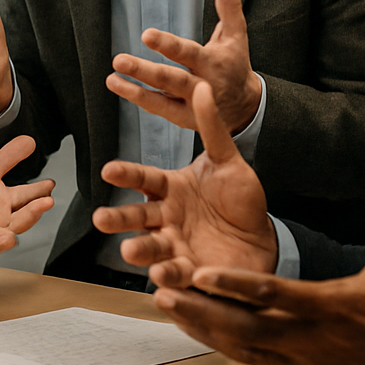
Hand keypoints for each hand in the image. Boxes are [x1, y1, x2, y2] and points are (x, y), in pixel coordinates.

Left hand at [0, 135, 55, 266]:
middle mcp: (5, 220)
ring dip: (15, 226)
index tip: (50, 184)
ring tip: (26, 218)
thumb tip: (29, 140)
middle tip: (46, 202)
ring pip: (8, 232)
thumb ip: (7, 158)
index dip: (38, 191)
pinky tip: (4, 238)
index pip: (26, 195)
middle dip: (34, 210)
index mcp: (7, 201)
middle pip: (22, 216)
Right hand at [93, 81, 278, 283]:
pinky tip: (163, 278)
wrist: (262, 240)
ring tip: (130, 251)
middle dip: (118, 218)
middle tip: (102, 218)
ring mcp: (174, 247)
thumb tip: (201, 86)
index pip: (144, 180)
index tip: (108, 170)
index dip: (127, 176)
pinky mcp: (188, 273)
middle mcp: (165, 218)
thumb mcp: (228, 161)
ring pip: (150, 248)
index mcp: (171, 189)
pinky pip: (175, 276)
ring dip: (138, 250)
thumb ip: (212, 127)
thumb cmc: (240, 200)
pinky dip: (168, 279)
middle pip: (137, 217)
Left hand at [106, 0, 262, 132]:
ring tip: (112, 77)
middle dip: (146, 71)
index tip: (146, 35)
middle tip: (120, 60)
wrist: (246, 108)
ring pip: (161, 98)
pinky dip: (137, 98)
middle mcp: (202, 86)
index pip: (188, 53)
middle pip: (172, 79)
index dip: (168, 45)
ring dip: (135, 90)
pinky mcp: (181, 119)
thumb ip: (229, 4)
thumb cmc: (235, 65)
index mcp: (213, 63)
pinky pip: (157, 108)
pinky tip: (117, 85)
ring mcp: (191, 106)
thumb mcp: (237, 35)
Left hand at [154, 157, 364, 364]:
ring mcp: (304, 359)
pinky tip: (198, 328)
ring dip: (202, 326)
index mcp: (332, 305)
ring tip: (166, 302)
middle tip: (161, 286)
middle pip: (242, 326)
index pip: (273, 295)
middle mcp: (310, 337)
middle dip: (199, 308)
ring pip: (241, 346)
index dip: (233, 285)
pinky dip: (222, 342)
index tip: (199, 271)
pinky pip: (253, 358)